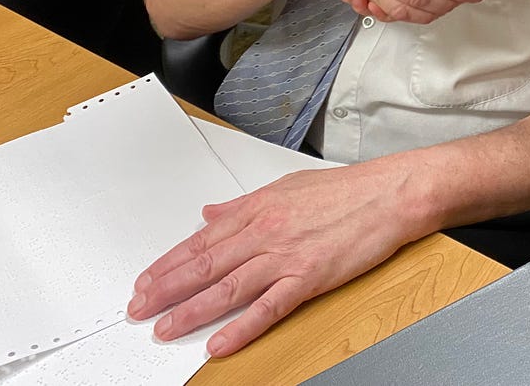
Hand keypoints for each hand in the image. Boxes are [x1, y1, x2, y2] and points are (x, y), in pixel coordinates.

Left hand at [128, 162, 426, 355]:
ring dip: (193, 310)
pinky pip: (270, 307)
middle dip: (167, 289)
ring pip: (229, 287)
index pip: (202, 240)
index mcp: (259, 208)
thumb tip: (210, 213)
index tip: (146, 281)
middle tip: (139, 309)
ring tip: (166, 328)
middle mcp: (267, 232)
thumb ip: (244, 204)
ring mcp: (288, 256)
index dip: (169, 263)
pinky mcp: (311, 277)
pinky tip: (221, 343)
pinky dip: (243, 327)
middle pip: (206, 264)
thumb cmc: (346, 190)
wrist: (390, 194)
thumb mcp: (287, 186)